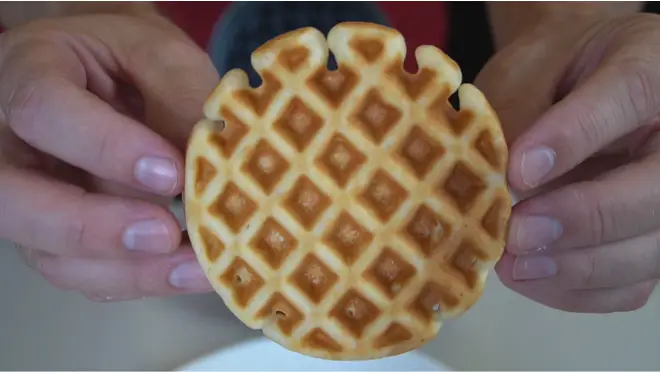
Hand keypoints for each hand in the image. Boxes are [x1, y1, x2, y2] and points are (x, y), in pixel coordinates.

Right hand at [0, 12, 218, 300]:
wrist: (107, 73)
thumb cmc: (129, 57)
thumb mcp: (158, 53)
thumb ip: (180, 96)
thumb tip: (214, 165)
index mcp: (29, 72)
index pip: (45, 113)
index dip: (106, 148)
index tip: (170, 174)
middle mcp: (9, 142)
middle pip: (17, 201)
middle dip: (94, 229)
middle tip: (165, 235)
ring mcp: (28, 195)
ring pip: (49, 253)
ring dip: (126, 270)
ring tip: (194, 268)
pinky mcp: (55, 234)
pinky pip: (80, 272)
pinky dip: (134, 279)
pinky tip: (184, 273)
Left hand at [475, 13, 659, 312]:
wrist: (575, 86)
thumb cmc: (549, 72)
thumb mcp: (526, 70)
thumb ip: (518, 112)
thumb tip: (500, 183)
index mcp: (650, 64)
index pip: (629, 95)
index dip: (574, 137)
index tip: (519, 172)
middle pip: (656, 190)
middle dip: (584, 219)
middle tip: (516, 234)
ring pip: (649, 249)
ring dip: (577, 267)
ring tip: (512, 264)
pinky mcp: (647, 240)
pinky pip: (630, 285)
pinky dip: (578, 290)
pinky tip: (529, 276)